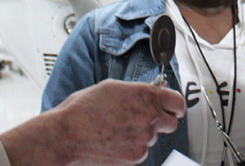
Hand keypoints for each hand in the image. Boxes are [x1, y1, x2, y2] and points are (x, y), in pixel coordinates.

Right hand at [0, 79, 185, 165]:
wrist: (66, 134)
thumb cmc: (84, 108)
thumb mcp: (113, 88)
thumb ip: (140, 89)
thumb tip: (158, 88)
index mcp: (145, 96)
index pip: (178, 101)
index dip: (175, 105)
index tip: (172, 107)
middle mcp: (149, 117)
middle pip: (172, 122)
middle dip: (162, 120)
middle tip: (145, 118)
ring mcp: (143, 138)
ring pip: (154, 137)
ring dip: (143, 133)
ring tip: (119, 128)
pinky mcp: (135, 156)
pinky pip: (142, 151)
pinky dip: (132, 146)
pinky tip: (115, 139)